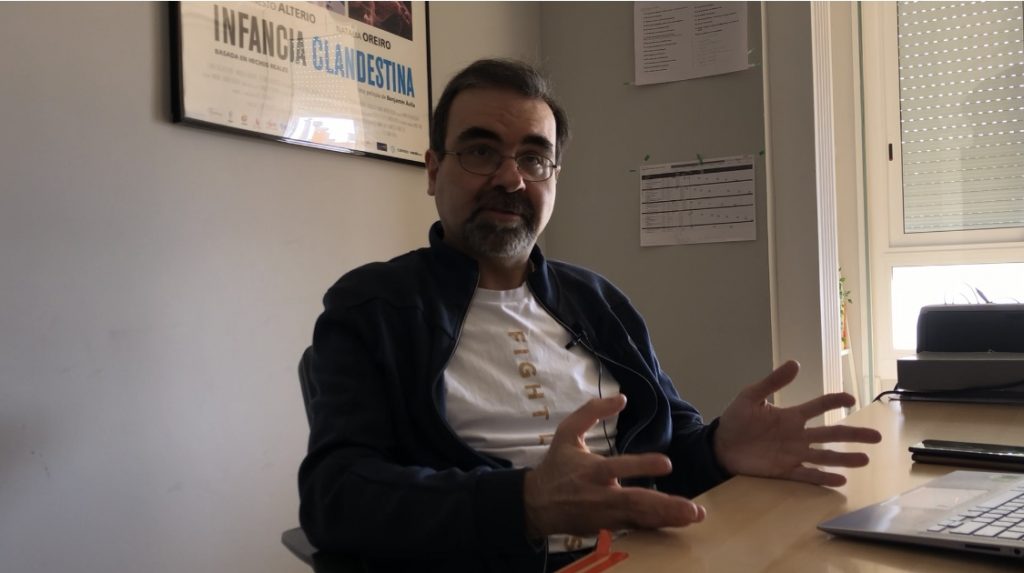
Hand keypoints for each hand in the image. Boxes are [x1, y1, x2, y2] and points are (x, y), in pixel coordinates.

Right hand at [523, 395, 705, 537]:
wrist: (537, 504)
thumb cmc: (557, 466)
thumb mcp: (567, 432)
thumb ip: (592, 412)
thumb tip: (622, 398)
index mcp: (591, 470)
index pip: (619, 467)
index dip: (642, 466)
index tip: (667, 464)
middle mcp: (600, 495)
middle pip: (635, 502)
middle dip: (665, 505)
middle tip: (692, 509)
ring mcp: (605, 515)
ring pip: (639, 519)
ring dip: (667, 518)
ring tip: (693, 517)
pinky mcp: (607, 528)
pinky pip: (635, 529)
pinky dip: (655, 528)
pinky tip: (676, 525)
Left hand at [713, 360, 881, 486]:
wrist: (720, 445)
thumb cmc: (736, 420)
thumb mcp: (751, 396)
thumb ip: (773, 382)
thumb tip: (795, 363)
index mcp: (791, 416)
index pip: (819, 406)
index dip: (835, 401)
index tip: (851, 399)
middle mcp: (798, 435)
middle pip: (831, 433)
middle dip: (854, 434)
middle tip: (877, 436)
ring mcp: (793, 454)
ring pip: (824, 456)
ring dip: (845, 458)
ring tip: (865, 459)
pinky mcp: (784, 471)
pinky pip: (807, 475)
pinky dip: (823, 478)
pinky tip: (840, 480)